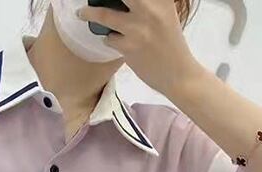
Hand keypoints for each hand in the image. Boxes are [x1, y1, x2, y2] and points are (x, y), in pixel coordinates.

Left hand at [77, 0, 203, 96]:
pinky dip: (108, 39)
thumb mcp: (165, 15)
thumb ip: (149, 4)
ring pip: (105, 15)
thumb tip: (124, 3)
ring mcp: (138, 28)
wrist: (178, 74)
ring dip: (90, 13)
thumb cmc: (171, 43)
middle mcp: (150, 8)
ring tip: (82, 13)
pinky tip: (112, 40)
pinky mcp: (130, 47)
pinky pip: (109, 39)